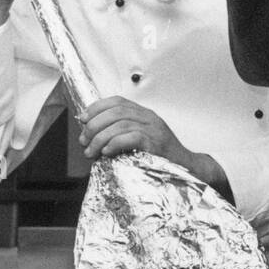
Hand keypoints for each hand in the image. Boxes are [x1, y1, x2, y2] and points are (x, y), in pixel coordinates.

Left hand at [78, 96, 195, 167]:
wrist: (185, 167)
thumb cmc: (160, 156)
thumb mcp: (141, 139)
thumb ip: (121, 133)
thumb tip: (90, 133)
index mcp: (144, 114)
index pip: (118, 101)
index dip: (97, 107)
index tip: (82, 118)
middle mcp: (149, 118)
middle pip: (116, 112)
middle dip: (94, 125)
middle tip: (84, 141)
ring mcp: (154, 129)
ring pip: (120, 124)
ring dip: (99, 138)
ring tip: (91, 152)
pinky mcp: (155, 143)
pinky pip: (131, 137)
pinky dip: (114, 143)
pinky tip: (106, 152)